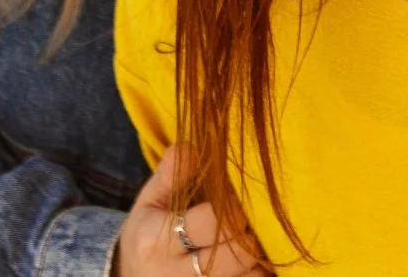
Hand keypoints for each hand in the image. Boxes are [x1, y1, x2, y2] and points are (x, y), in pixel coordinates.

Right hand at [116, 148, 270, 275]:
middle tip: (258, 218)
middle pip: (236, 254)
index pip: (213, 221)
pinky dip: (258, 273)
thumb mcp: (149, 202)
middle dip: (253, 233)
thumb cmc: (147, 236)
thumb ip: (171, 174)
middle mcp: (173, 275)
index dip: (238, 207)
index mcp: (157, 241)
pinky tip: (254, 259)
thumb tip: (195, 145)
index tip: (246, 197)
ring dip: (260, 257)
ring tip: (257, 240)